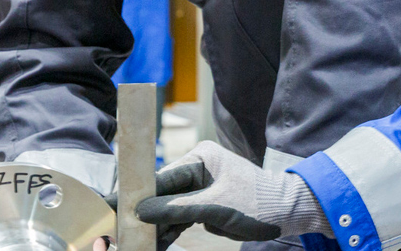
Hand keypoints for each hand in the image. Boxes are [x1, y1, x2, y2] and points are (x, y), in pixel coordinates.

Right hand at [100, 141, 328, 249]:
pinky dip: (167, 233)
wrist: (287, 213)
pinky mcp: (203, 206)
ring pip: (168, 210)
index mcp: (201, 158)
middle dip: (142, 214)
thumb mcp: (216, 205)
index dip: (137, 193)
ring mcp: (199, 189)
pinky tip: (152, 244)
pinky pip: (179, 220)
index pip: (161, 176)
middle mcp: (197, 170)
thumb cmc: (258, 202)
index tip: (112, 205)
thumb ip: (178, 208)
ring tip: (131, 241)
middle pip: (160, 194)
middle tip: (117, 228)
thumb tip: (141, 211)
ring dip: (152, 227)